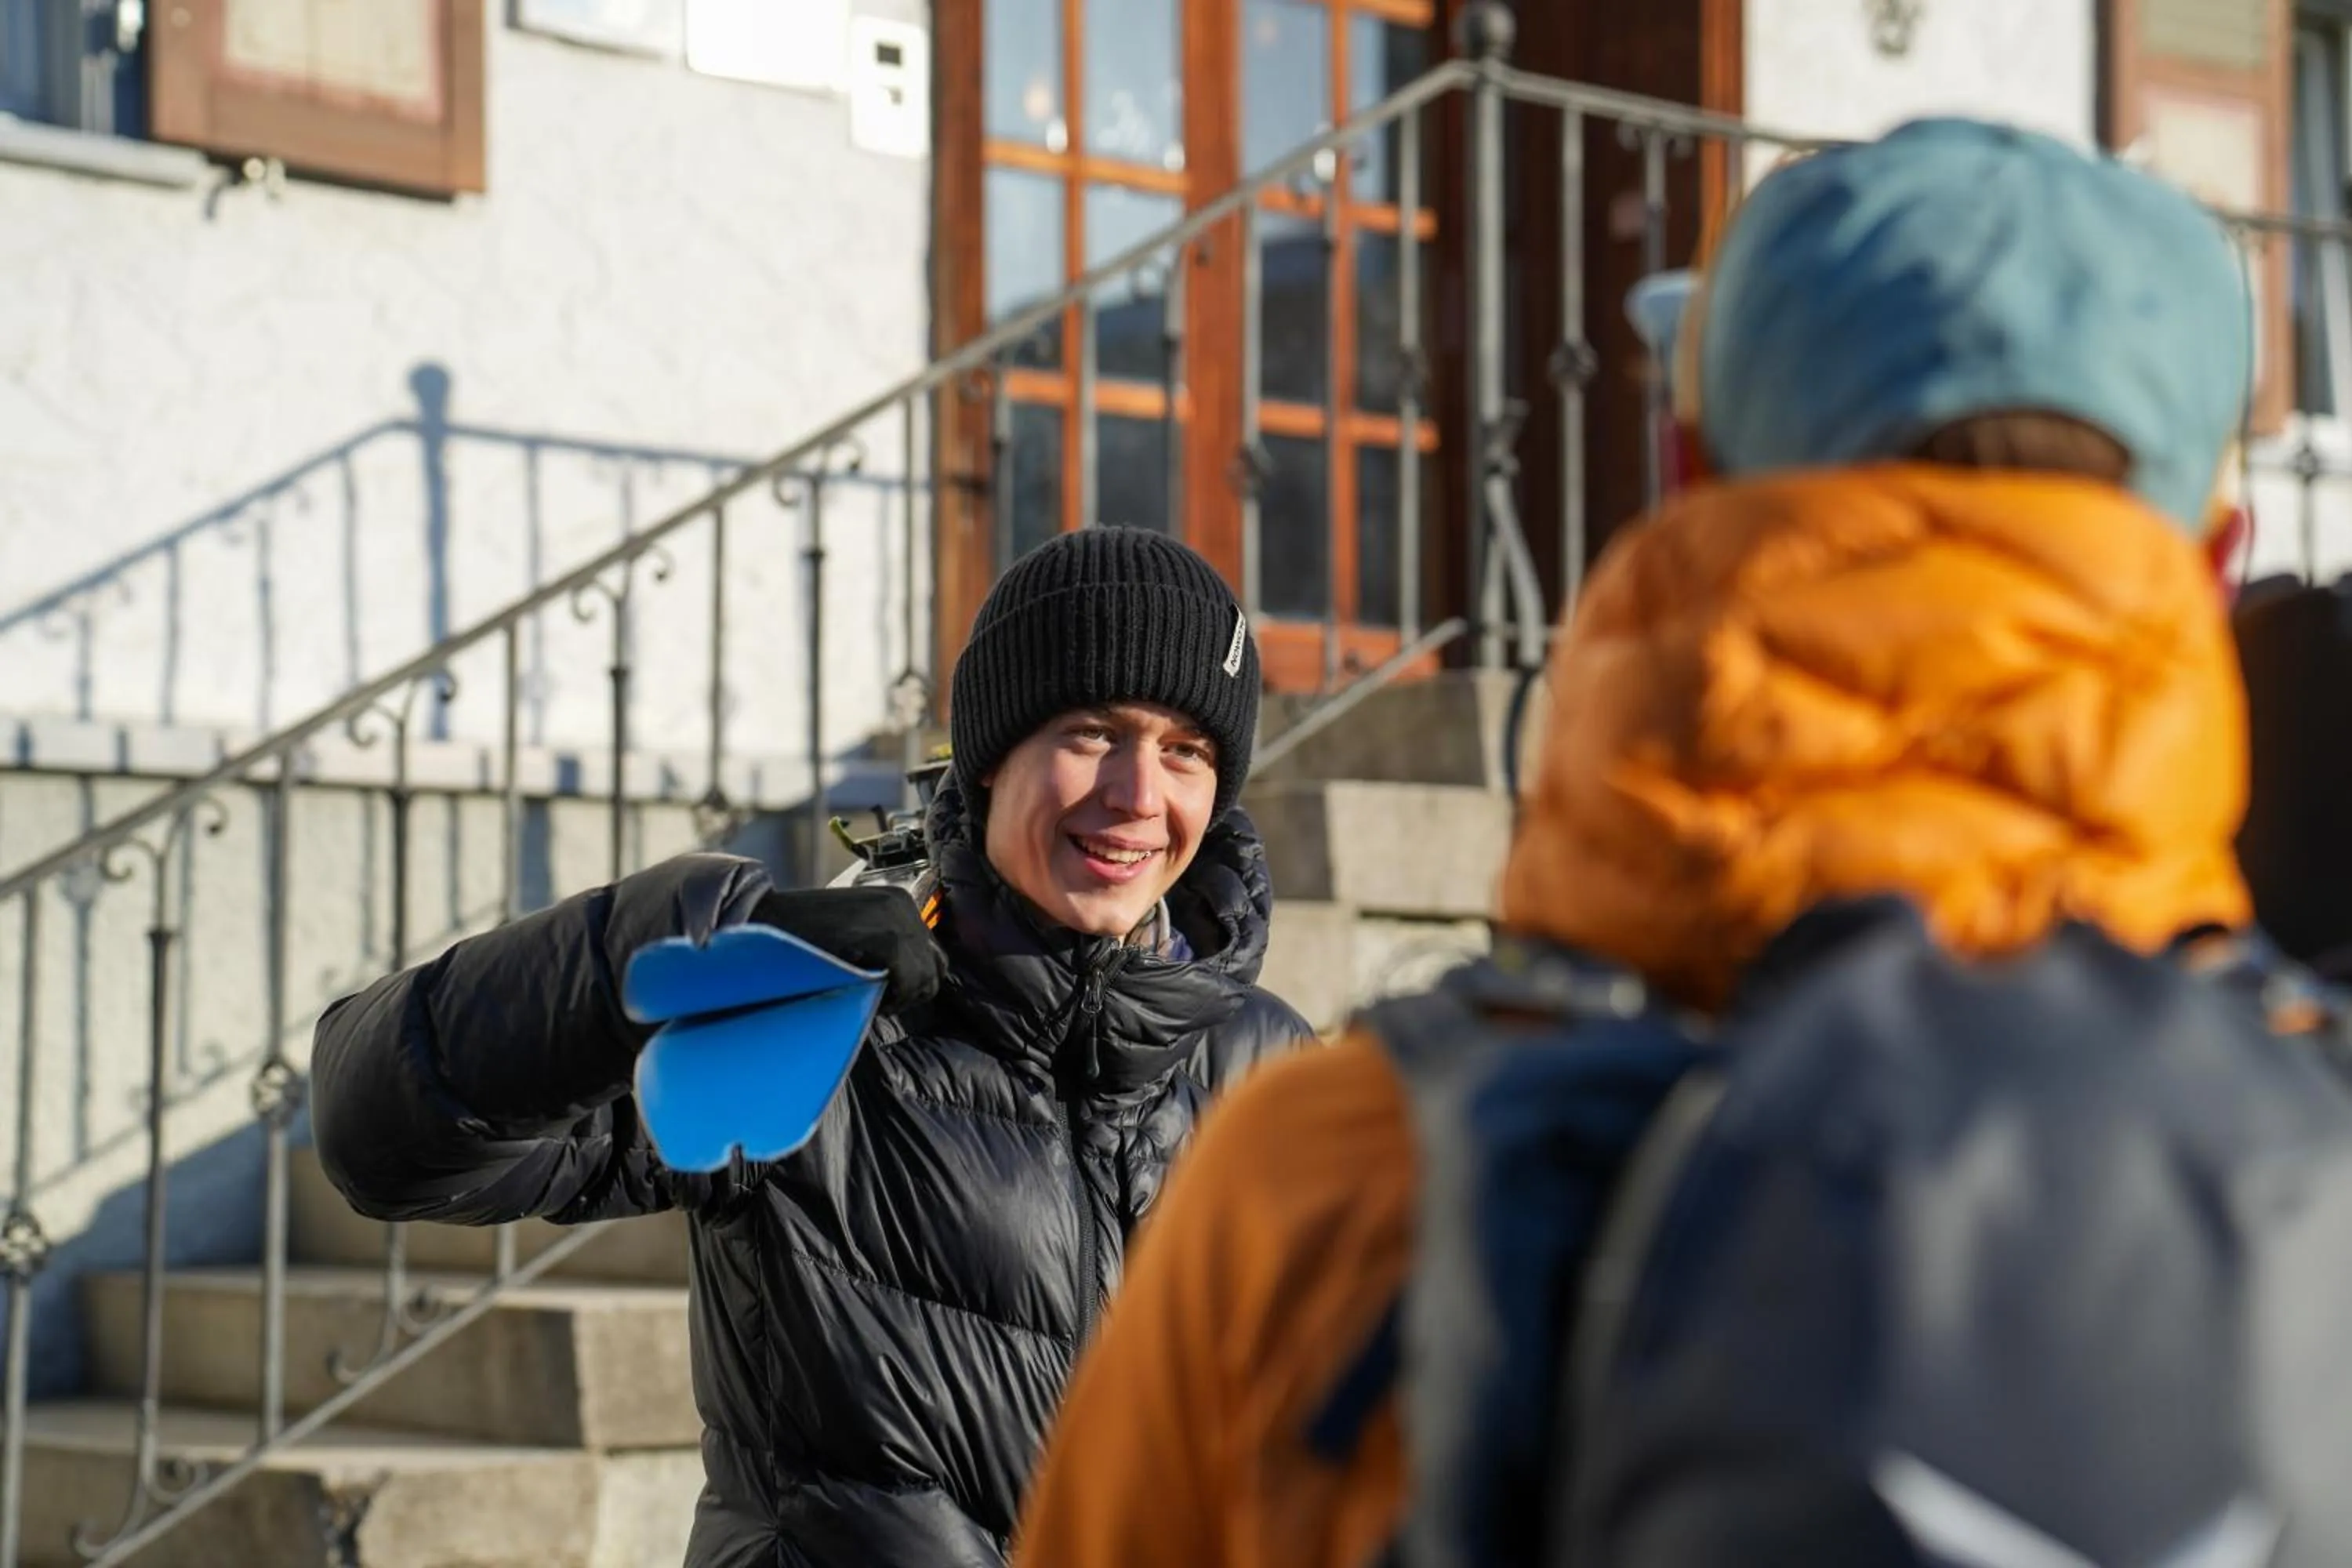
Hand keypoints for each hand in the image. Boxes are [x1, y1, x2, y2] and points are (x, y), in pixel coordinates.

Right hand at [750, 886, 947, 1012]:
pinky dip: (889, 995)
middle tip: (873, 996)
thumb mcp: (853, 934)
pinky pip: (909, 980)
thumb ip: (883, 949)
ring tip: (862, 990)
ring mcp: (897, 917)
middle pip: (936, 967)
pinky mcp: (887, 937)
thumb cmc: (802, 938)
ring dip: (898, 995)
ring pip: (925, 977)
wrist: (762, 924)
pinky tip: (859, 987)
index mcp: (897, 900)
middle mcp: (903, 903)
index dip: (911, 981)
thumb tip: (914, 982)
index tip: (880, 990)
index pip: (932, 954)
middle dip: (909, 991)